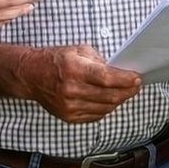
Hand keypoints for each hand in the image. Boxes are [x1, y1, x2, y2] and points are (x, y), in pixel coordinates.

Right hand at [26, 45, 141, 122]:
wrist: (31, 76)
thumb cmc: (55, 60)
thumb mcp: (78, 50)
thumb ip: (99, 61)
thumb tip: (119, 71)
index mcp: (74, 69)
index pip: (107, 78)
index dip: (126, 80)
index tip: (137, 78)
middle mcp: (71, 90)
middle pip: (109, 96)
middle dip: (127, 91)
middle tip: (136, 86)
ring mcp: (69, 106)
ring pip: (105, 108)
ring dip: (118, 100)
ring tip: (125, 92)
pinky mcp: (69, 117)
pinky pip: (96, 115)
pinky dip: (106, 108)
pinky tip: (110, 100)